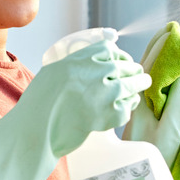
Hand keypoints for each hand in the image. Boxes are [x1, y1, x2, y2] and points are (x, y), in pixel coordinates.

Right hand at [0, 35, 150, 179]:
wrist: (35, 131)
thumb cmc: (40, 105)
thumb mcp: (53, 73)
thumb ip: (74, 64)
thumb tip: (95, 58)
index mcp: (77, 59)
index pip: (108, 48)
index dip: (118, 54)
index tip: (121, 59)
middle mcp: (93, 72)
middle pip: (124, 64)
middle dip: (132, 68)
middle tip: (138, 71)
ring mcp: (103, 93)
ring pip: (132, 83)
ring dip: (140, 82)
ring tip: (144, 82)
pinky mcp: (108, 115)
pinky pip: (127, 107)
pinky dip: (128, 106)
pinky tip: (127, 106)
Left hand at [122, 23, 179, 165]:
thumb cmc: (154, 160)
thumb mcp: (169, 134)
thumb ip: (177, 105)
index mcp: (141, 103)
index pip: (150, 68)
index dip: (161, 49)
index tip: (171, 32)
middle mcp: (136, 104)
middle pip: (145, 70)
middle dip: (158, 51)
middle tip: (171, 32)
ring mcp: (137, 112)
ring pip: (145, 81)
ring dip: (157, 63)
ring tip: (168, 47)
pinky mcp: (141, 121)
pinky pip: (148, 93)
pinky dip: (157, 79)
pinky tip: (165, 77)